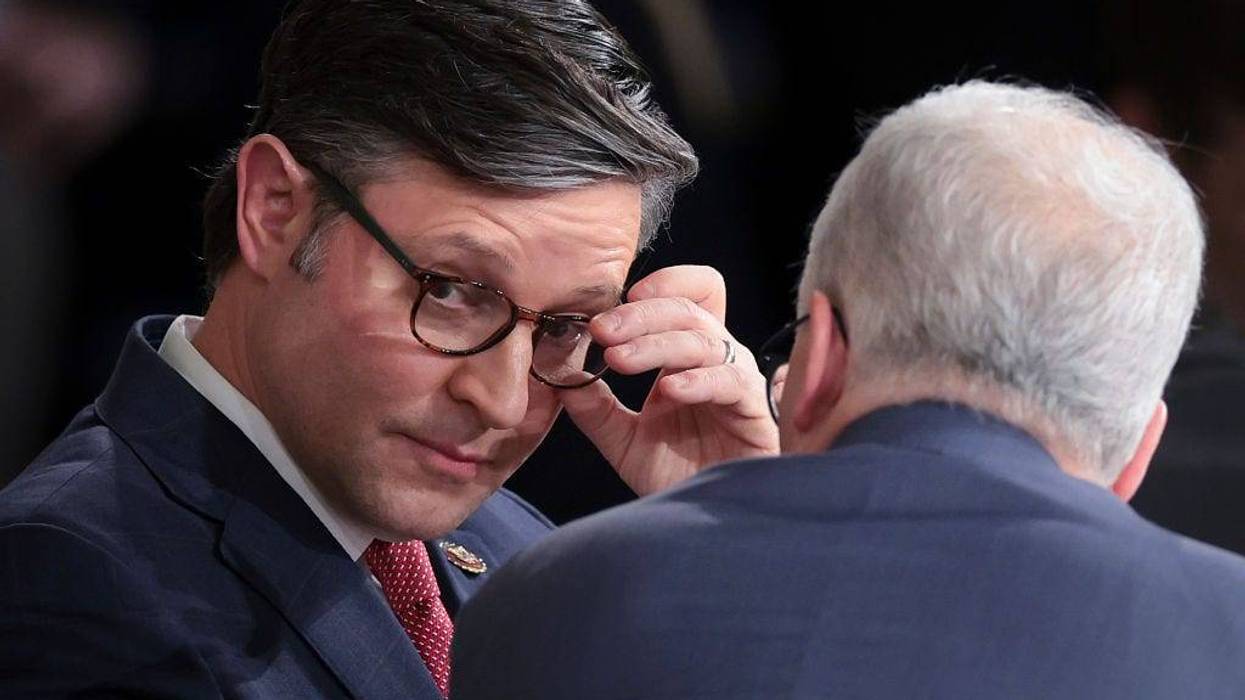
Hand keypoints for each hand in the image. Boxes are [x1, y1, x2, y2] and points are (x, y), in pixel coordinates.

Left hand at [559, 265, 778, 495]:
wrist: (705, 520)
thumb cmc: (675, 473)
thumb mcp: (622, 439)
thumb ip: (594, 408)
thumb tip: (559, 376)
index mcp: (688, 355)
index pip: (691, 295)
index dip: (663, 285)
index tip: (616, 302)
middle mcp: (716, 360)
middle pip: (689, 309)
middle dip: (641, 314)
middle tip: (602, 331)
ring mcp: (737, 381)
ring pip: (704, 340)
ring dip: (657, 344)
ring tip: (619, 360)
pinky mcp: (754, 411)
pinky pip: (731, 381)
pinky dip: (698, 380)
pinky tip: (670, 390)